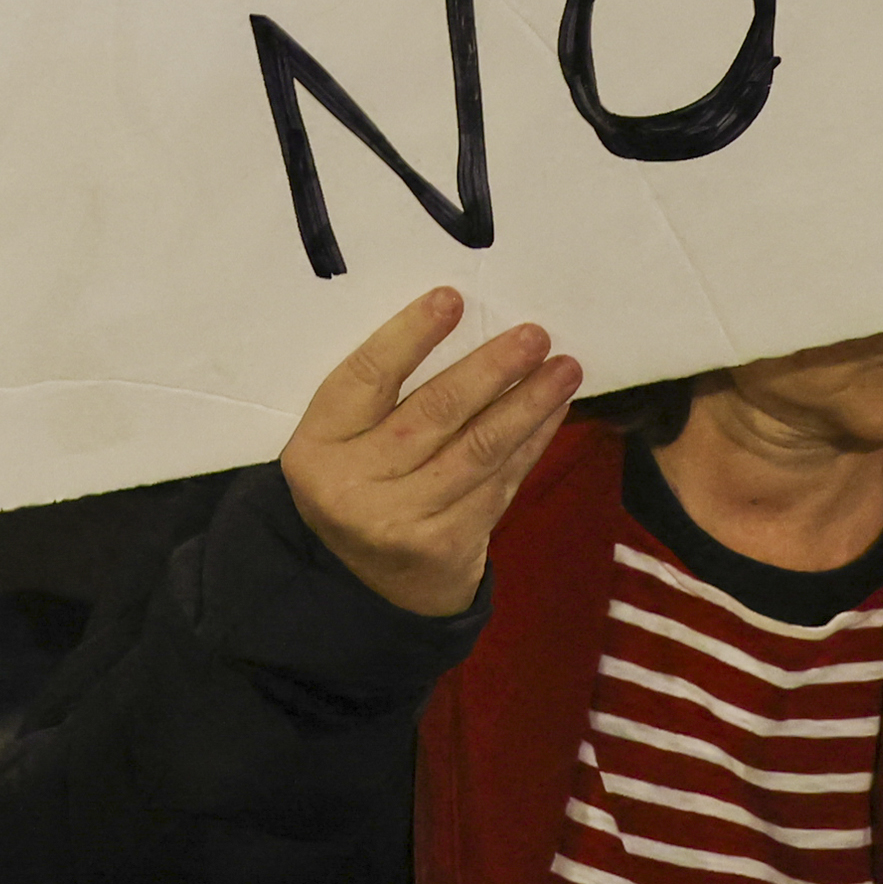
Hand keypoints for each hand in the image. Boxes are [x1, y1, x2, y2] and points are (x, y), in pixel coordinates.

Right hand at [278, 289, 574, 620]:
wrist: (363, 584)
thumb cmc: (359, 483)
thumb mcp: (342, 442)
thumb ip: (381, 396)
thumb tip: (461, 323)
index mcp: (317, 446)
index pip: (366, 377)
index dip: (409, 335)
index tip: (452, 298)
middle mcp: (352, 486)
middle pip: (432, 413)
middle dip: (491, 369)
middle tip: (534, 335)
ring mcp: (401, 521)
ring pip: (477, 449)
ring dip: (528, 404)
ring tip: (565, 369)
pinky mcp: (447, 546)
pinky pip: (499, 483)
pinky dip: (531, 443)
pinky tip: (553, 411)